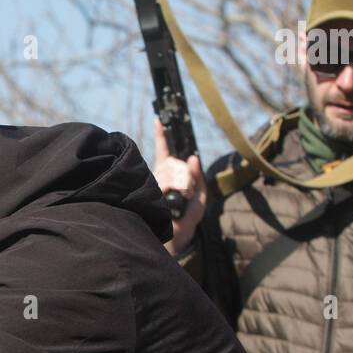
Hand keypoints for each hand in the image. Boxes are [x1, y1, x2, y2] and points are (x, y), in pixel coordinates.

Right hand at [152, 118, 207, 254]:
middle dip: (187, 177)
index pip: (164, 151)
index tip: (158, 119)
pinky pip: (167, 181)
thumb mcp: (200, 195)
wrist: (179, 234)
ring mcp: (154, 183)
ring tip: (183, 200)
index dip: (161, 136)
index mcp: (169, 173)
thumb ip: (198, 176)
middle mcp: (159, 175)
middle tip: (188, 194)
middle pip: (175, 163)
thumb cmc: (188, 215)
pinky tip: (178, 197)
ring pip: (174, 172)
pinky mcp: (152, 191)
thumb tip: (193, 157)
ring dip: (185, 186)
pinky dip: (180, 187)